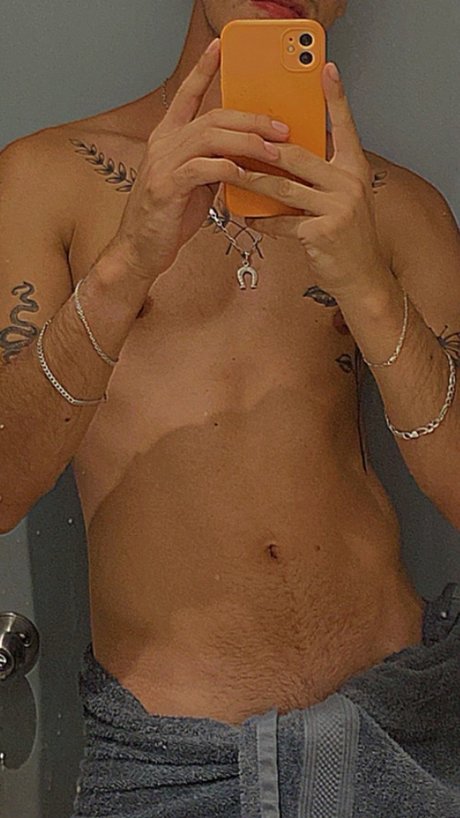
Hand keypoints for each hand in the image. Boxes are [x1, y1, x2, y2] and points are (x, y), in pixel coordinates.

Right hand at [112, 38, 290, 283]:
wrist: (141, 249)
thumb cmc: (170, 217)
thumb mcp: (196, 184)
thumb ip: (215, 162)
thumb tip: (247, 152)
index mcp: (169, 138)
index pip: (187, 94)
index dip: (203, 70)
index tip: (219, 47)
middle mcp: (164, 144)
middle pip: (214, 116)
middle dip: (252, 119)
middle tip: (281, 127)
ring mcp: (163, 164)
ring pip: (211, 137)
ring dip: (248, 142)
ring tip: (274, 150)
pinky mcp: (167, 187)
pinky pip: (203, 168)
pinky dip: (229, 169)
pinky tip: (246, 175)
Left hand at [238, 63, 389, 300]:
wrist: (361, 278)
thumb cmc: (346, 237)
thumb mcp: (341, 199)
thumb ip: (320, 177)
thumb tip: (283, 157)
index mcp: (354, 169)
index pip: (345, 126)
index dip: (335, 97)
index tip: (324, 68)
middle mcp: (349, 183)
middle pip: (298, 156)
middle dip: (262, 150)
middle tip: (234, 139)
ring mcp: (338, 208)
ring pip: (284, 188)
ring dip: (252, 182)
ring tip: (230, 175)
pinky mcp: (322, 233)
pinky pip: (283, 222)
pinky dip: (263, 221)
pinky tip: (248, 218)